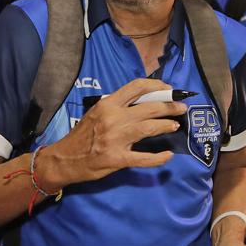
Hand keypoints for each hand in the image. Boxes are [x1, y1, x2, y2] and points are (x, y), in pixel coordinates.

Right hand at [36, 78, 186, 189]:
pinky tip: (167, 155)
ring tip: (175, 125)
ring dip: (166, 125)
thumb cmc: (83, 135)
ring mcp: (116, 139)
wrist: (64, 159)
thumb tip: (144, 101)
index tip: (169, 90)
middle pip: (149, 107)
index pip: (136, 87)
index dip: (157, 86)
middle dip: (169, 106)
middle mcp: (113, 118)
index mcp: (108, 104)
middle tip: (181, 108)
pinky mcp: (117, 159)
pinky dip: (158, 158)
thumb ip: (117, 107)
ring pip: (149, 128)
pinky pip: (144, 158)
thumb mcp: (96, 113)